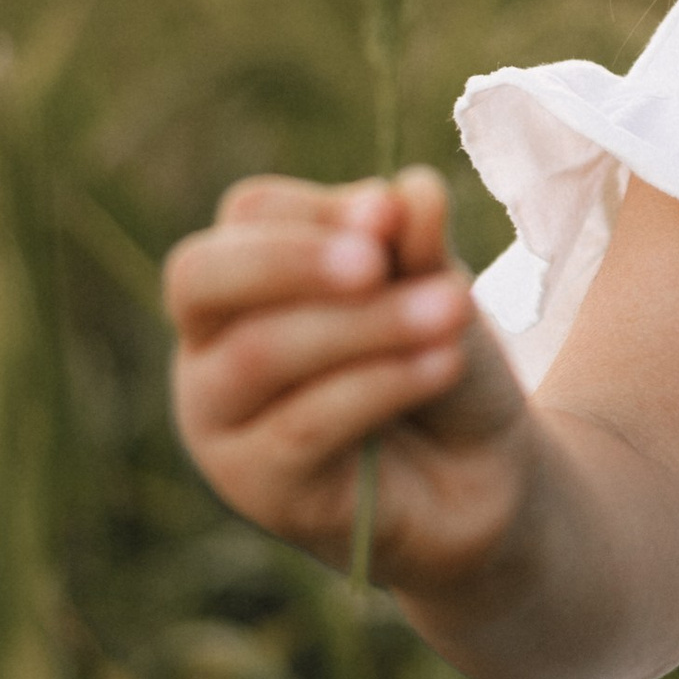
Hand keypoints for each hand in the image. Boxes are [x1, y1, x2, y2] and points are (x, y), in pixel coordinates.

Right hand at [164, 169, 531, 589]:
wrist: (478, 481)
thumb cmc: (439, 367)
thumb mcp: (438, 291)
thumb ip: (420, 248)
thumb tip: (413, 190)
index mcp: (245, 279)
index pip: (249, 215)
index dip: (320, 208)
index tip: (395, 212)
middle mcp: (208, 346)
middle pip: (201, 277)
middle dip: (293, 258)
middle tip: (378, 258)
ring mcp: (219, 422)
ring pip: (260, 353)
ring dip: (363, 324)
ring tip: (451, 311)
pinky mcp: (257, 488)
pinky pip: (303, 426)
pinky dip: (379, 385)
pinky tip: (443, 364)